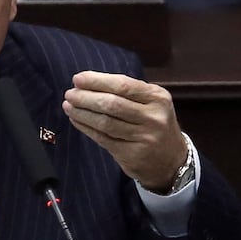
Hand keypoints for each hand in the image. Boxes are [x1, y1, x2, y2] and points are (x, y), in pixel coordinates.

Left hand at [61, 70, 187, 191]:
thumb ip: (126, 92)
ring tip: (68, 106)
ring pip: (105, 122)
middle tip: (70, 93)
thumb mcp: (151, 103)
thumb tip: (87, 83)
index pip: (123, 85)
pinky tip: (76, 120)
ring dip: (82, 113)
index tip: (78, 79)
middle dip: (86, 97)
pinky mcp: (132, 155)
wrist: (171, 160)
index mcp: (157, 98)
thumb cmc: (154, 124)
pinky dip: (86, 128)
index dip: (97, 81)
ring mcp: (143, 137)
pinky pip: (102, 138)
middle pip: (112, 104)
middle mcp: (153, 117)